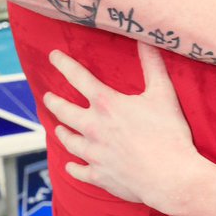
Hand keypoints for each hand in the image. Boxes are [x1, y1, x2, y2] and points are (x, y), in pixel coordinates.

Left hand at [45, 44, 203, 211]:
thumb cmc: (168, 133)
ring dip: (62, 133)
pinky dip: (73, 167)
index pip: (78, 78)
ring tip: (59, 129)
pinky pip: (79, 170)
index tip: (53, 56)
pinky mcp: (99, 176)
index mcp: (106, 104)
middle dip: (54, 102)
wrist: (168, 176)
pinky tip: (70, 166)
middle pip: (65, 112)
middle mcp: (93, 128)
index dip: (64, 64)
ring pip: (69, 141)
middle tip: (48, 97)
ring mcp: (94, 154)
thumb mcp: (163, 93)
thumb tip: (146, 39)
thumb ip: (152, 64)